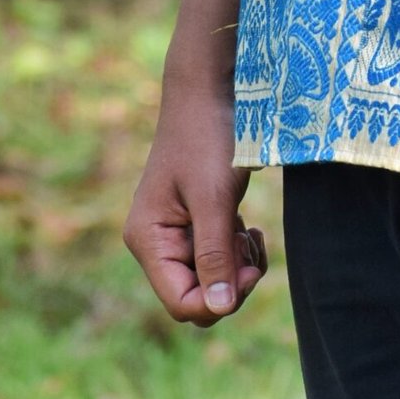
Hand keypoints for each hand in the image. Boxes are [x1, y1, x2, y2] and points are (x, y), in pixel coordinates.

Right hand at [124, 76, 267, 326]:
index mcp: (148, 240)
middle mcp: (154, 242)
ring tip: (250, 230)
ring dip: (236, 264)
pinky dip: (235, 249)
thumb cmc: (208, 137)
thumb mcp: (214, 198)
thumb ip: (215, 255)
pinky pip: (215, 257)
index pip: (182, 302)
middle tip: (251, 243)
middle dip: (230, 280)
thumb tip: (220, 309)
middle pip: (195, 295)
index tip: (251, 269)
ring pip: (209, 278)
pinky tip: (247, 225)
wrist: (209, 89)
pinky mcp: (193, 221)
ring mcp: (173, 232)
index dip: (220, 298)